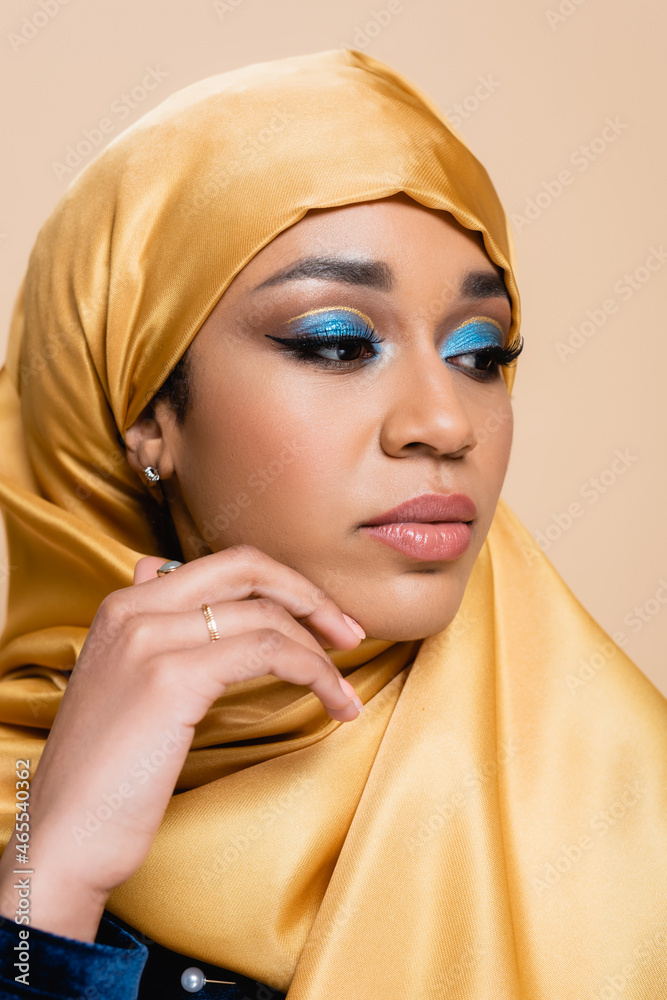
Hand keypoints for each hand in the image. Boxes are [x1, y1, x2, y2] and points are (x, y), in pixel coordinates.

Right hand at [0, 545, 364, 940]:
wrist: (61, 839)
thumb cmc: (103, 773)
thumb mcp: (120, 684)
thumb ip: (148, 629)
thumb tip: (162, 573)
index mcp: (124, 604)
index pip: (223, 565)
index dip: (282, 585)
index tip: (320, 620)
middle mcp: (133, 608)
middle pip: (246, 567)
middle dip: (309, 595)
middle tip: (348, 634)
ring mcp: (150, 639)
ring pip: (265, 615)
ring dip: (321, 651)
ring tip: (345, 692)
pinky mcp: (172, 679)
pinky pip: (268, 652)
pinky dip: (314, 673)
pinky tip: (334, 703)